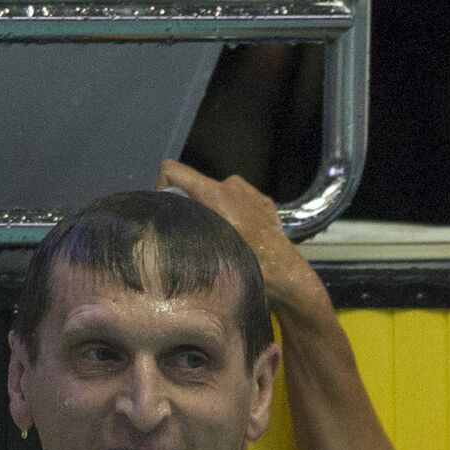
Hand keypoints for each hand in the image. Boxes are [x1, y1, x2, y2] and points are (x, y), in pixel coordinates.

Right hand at [156, 160, 328, 314]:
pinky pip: (237, 204)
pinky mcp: (263, 204)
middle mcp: (232, 185)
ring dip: (212, 214)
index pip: (171, 171)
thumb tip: (165, 223)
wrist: (289, 278)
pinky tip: (241, 240)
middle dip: (190, 207)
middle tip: (194, 237)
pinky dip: (232, 217)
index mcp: (216, 193)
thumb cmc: (251, 265)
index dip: (161, 189)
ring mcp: (250, 193)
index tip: (167, 214)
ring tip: (220, 242)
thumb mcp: (207, 248)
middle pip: (195, 188)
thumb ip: (186, 227)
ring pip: (216, 197)